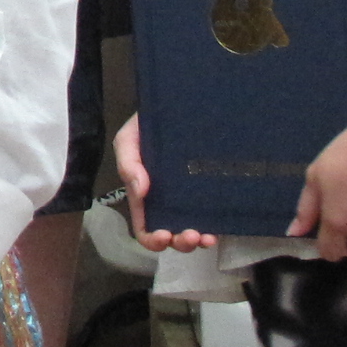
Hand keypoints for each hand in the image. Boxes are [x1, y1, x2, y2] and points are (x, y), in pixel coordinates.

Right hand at [112, 115, 216, 252]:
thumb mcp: (129, 138)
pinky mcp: (209, 191)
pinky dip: (214, 227)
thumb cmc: (147, 123)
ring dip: (197, 240)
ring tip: (207, 237)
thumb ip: (128, 163)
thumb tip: (141, 191)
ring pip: (191, 230)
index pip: (144, 226)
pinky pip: (211, 216)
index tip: (164, 235)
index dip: (152, 238)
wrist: (177, 104)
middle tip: (191, 235)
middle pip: (170, 234)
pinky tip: (219, 228)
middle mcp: (167, 201)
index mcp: (145, 193)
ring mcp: (189, 198)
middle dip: (180, 242)